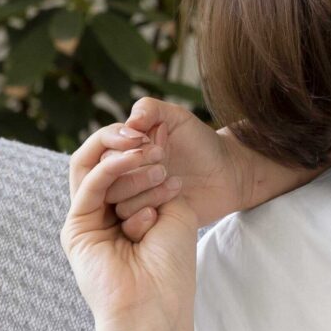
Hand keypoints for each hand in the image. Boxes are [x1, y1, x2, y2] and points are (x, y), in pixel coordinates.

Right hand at [62, 117, 200, 330]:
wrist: (155, 307)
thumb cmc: (171, 267)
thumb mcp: (175, 211)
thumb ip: (158, 178)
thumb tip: (153, 141)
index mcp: (129, 211)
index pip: (126, 165)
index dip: (142, 144)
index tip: (167, 135)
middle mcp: (105, 214)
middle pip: (104, 163)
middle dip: (129, 144)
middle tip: (158, 141)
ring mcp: (88, 221)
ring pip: (93, 169)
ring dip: (126, 156)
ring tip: (155, 155)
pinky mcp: (76, 228)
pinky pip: (89, 185)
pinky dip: (111, 167)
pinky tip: (133, 159)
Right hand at [97, 97, 262, 234]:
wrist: (228, 173)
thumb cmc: (201, 142)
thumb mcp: (177, 117)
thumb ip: (150, 109)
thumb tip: (129, 123)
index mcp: (124, 149)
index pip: (102, 146)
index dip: (117, 142)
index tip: (143, 139)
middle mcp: (124, 174)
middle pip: (104, 174)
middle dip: (133, 164)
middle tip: (163, 156)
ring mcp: (134, 198)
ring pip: (116, 198)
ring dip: (143, 186)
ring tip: (174, 178)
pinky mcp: (147, 220)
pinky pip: (131, 220)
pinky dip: (151, 206)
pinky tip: (175, 195)